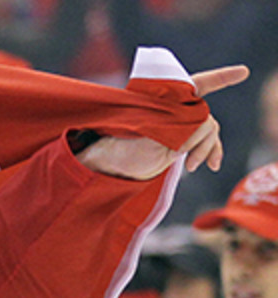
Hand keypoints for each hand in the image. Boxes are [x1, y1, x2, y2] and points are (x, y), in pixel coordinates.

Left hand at [78, 65, 249, 179]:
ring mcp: (183, 125)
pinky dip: (211, 152)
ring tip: (191, 166)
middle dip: (199, 136)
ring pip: (209, 130)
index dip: (220, 77)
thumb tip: (203, 126)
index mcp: (166, 98)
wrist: (113, 161)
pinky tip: (213, 165)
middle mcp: (178, 108)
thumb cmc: (120, 141)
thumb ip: (174, 124)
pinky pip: (207, 142)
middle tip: (181, 155)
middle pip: (204, 114)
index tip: (241, 73)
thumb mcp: (145, 131)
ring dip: (205, 148)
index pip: (197, 84)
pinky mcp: (185, 140)